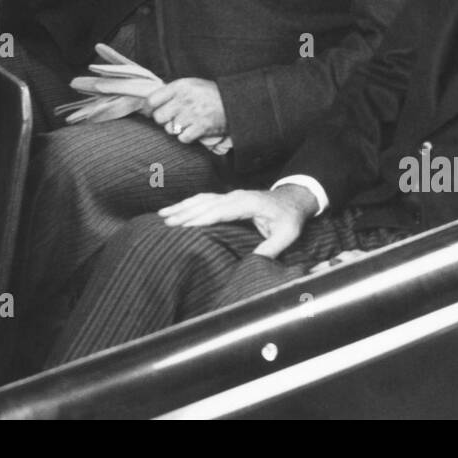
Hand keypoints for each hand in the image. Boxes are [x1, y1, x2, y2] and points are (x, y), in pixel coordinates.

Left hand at [146, 77, 226, 144]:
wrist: (234, 102)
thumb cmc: (210, 93)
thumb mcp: (190, 84)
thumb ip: (171, 91)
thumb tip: (148, 104)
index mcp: (180, 86)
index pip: (152, 99)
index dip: (148, 108)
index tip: (149, 111)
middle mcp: (184, 99)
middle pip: (158, 117)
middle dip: (163, 120)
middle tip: (171, 118)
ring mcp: (192, 114)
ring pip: (170, 129)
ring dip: (176, 129)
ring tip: (186, 123)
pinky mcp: (201, 127)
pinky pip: (182, 138)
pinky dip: (186, 137)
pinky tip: (192, 130)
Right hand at [159, 186, 317, 257]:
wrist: (294, 199)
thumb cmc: (290, 218)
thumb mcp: (287, 234)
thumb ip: (271, 248)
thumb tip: (255, 262)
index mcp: (247, 203)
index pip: (220, 210)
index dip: (201, 218)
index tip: (183, 225)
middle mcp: (236, 196)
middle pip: (205, 203)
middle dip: (184, 212)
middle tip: (165, 222)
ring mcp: (231, 196)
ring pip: (202, 199)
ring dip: (182, 206)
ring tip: (163, 214)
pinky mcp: (229, 198)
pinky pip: (205, 199)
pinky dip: (189, 204)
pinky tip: (178, 209)